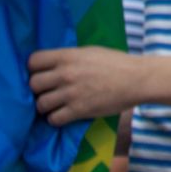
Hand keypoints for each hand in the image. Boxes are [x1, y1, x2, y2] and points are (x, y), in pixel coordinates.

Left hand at [29, 47, 147, 125]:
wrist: (138, 79)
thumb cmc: (115, 63)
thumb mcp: (89, 52)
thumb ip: (68, 58)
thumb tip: (49, 65)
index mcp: (68, 56)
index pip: (33, 61)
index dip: (33, 69)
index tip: (40, 74)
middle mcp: (66, 74)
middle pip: (33, 84)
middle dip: (38, 89)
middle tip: (48, 92)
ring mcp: (71, 93)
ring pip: (40, 104)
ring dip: (45, 107)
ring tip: (55, 105)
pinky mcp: (78, 110)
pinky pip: (53, 119)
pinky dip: (55, 119)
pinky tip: (63, 115)